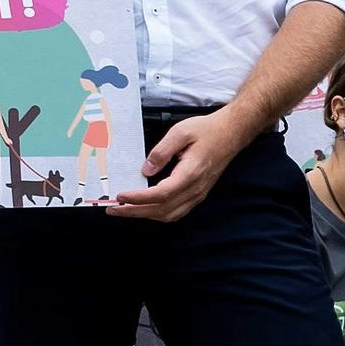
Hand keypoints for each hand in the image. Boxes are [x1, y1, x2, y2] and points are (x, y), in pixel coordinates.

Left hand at [112, 105, 250, 221]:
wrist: (231, 133)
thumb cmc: (207, 130)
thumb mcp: (181, 132)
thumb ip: (161, 152)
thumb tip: (145, 170)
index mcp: (190, 173)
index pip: (161, 194)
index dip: (138, 198)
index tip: (120, 196)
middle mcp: (195, 189)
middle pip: (162, 210)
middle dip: (135, 211)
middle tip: (113, 209)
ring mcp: (198, 194)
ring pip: (169, 215)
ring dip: (145, 215)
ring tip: (125, 210)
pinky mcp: (198, 194)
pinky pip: (177, 212)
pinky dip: (158, 214)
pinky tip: (146, 209)